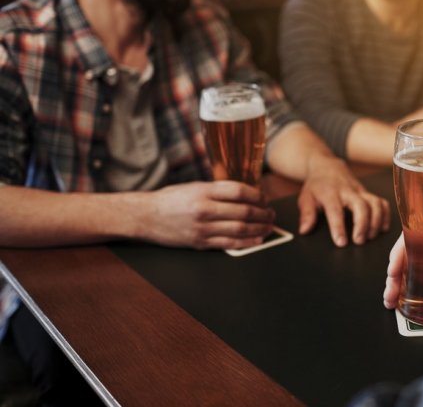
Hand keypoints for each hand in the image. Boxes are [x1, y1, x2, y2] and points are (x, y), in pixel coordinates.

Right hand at [143, 181, 274, 249]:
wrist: (145, 216)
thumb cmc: (170, 199)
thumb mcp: (193, 186)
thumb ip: (217, 190)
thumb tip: (244, 194)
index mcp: (203, 191)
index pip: (238, 190)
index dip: (257, 195)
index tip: (265, 198)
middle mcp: (203, 209)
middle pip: (243, 211)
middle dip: (262, 213)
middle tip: (271, 214)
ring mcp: (202, 228)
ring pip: (239, 229)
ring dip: (259, 228)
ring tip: (268, 226)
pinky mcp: (199, 243)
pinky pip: (228, 244)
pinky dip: (246, 242)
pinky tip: (257, 239)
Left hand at [298, 156, 390, 246]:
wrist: (327, 167)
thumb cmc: (317, 185)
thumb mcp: (306, 198)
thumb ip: (306, 214)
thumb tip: (304, 230)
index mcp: (330, 192)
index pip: (335, 210)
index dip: (339, 227)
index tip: (341, 242)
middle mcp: (348, 191)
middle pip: (361, 206)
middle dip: (362, 224)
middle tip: (359, 241)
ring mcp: (360, 191)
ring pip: (374, 203)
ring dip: (376, 221)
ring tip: (370, 237)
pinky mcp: (368, 193)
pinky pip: (382, 202)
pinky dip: (386, 215)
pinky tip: (383, 228)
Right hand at [383, 221, 422, 308]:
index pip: (414, 236)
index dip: (399, 253)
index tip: (392, 272)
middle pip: (410, 254)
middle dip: (395, 274)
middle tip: (389, 295)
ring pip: (416, 268)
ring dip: (403, 283)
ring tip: (393, 301)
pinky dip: (417, 288)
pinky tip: (410, 301)